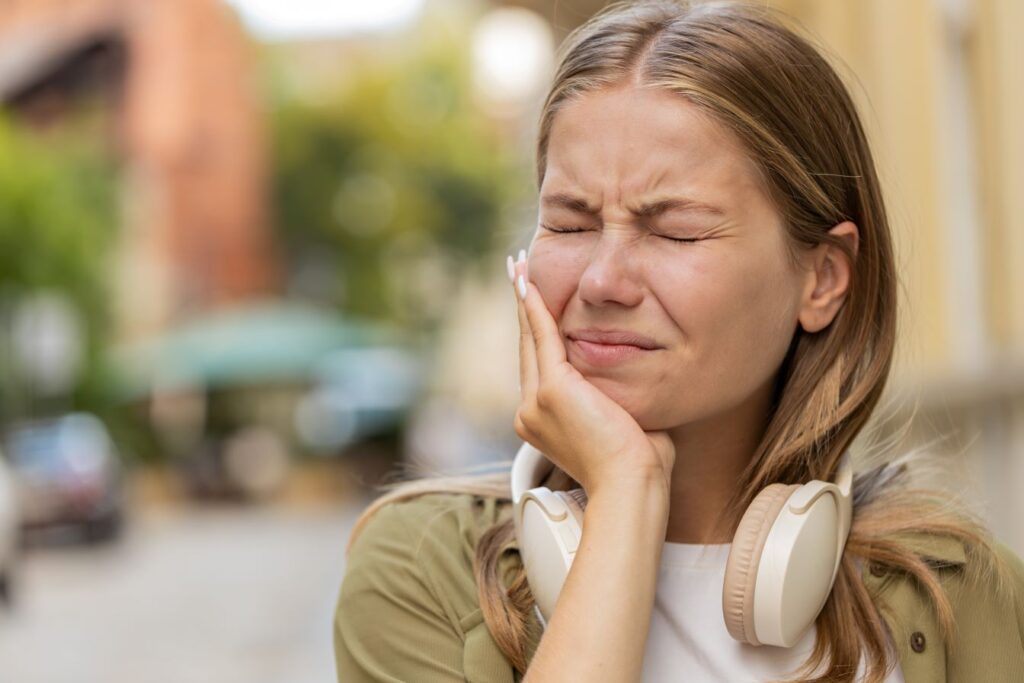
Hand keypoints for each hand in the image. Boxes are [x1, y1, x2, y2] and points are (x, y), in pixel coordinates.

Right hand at [508, 251, 675, 498]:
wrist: (632, 486)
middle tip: (516, 271)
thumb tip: (632, 381)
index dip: (534, 331)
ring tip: (518, 268)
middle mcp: (530, 411)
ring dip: (524, 299)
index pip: (539, 365)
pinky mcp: (552, 391)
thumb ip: (616, 398)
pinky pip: (543, 337)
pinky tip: (529, 282)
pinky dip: (535, 307)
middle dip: (523, 306)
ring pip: (532, 338)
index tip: (531, 302)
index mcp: (543, 421)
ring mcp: (536, 402)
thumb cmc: (639, 465)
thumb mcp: (623, 423)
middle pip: (528, 346)